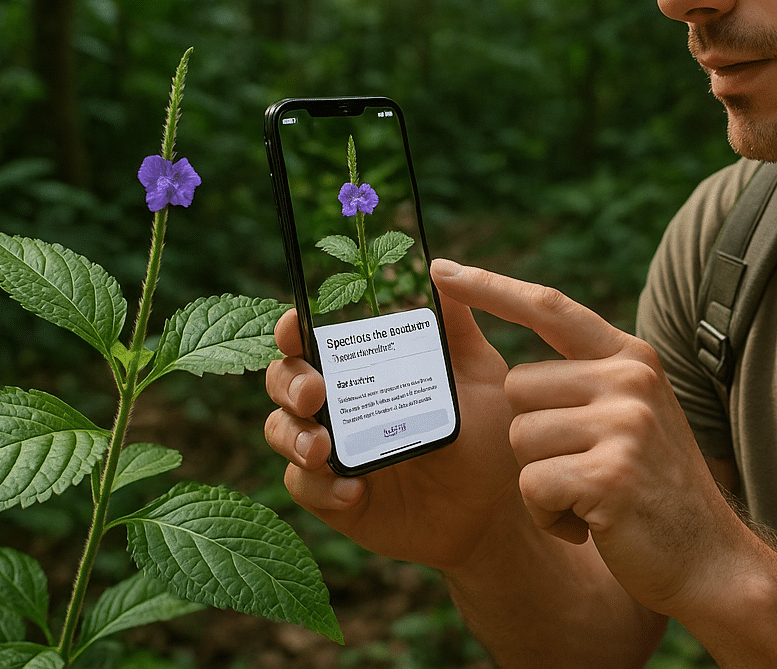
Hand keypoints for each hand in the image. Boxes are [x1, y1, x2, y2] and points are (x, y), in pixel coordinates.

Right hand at [264, 266, 520, 571]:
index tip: (296, 326)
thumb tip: (440, 267)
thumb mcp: (479, 373)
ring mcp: (333, 450)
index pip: (315, 338)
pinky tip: (352, 490)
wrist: (495, 509)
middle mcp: (341, 403)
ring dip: (293, 435)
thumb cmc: (488, 433)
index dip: (294, 328)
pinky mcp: (333, 496)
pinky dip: (320, 486)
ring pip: (281, 430)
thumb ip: (457, 325)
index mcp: (367, 367)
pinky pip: (303, 487)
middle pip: (284, 379)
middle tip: (316, 393)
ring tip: (323, 449)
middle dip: (289, 382)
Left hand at [430, 260, 746, 617]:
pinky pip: (532, 486)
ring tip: (592, 499)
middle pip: (517, 388)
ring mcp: (624, 424)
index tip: (441, 271)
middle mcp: (629, 379)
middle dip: (531, 438)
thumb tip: (517, 376)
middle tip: (583, 470)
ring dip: (541, 482)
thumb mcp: (632, 416)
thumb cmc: (656, 490)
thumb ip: (588, 384)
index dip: (491, 287)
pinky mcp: (610, 474)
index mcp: (630, 357)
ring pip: (519, 439)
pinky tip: (592, 524)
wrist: (711, 559)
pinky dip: (548, 517)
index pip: (549, 307)